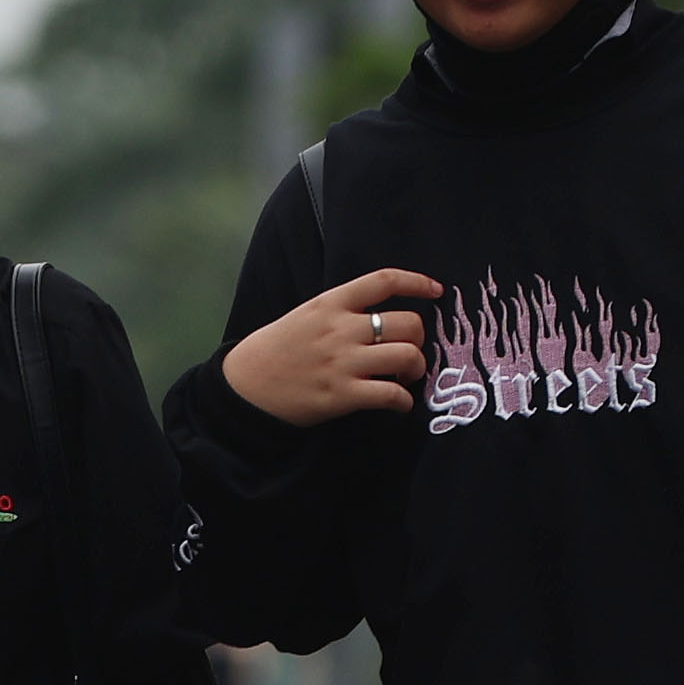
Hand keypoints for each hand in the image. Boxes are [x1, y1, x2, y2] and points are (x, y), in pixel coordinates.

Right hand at [225, 267, 445, 428]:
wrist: (246, 385)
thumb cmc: (278, 349)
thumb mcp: (306, 315)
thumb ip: (342, 311)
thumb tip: (382, 317)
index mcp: (331, 303)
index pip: (384, 281)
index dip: (418, 282)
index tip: (437, 291)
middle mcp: (341, 328)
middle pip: (408, 323)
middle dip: (419, 339)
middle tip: (410, 352)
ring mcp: (343, 362)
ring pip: (407, 356)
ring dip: (417, 368)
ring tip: (405, 377)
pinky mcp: (342, 395)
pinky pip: (392, 395)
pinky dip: (404, 401)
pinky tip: (398, 403)